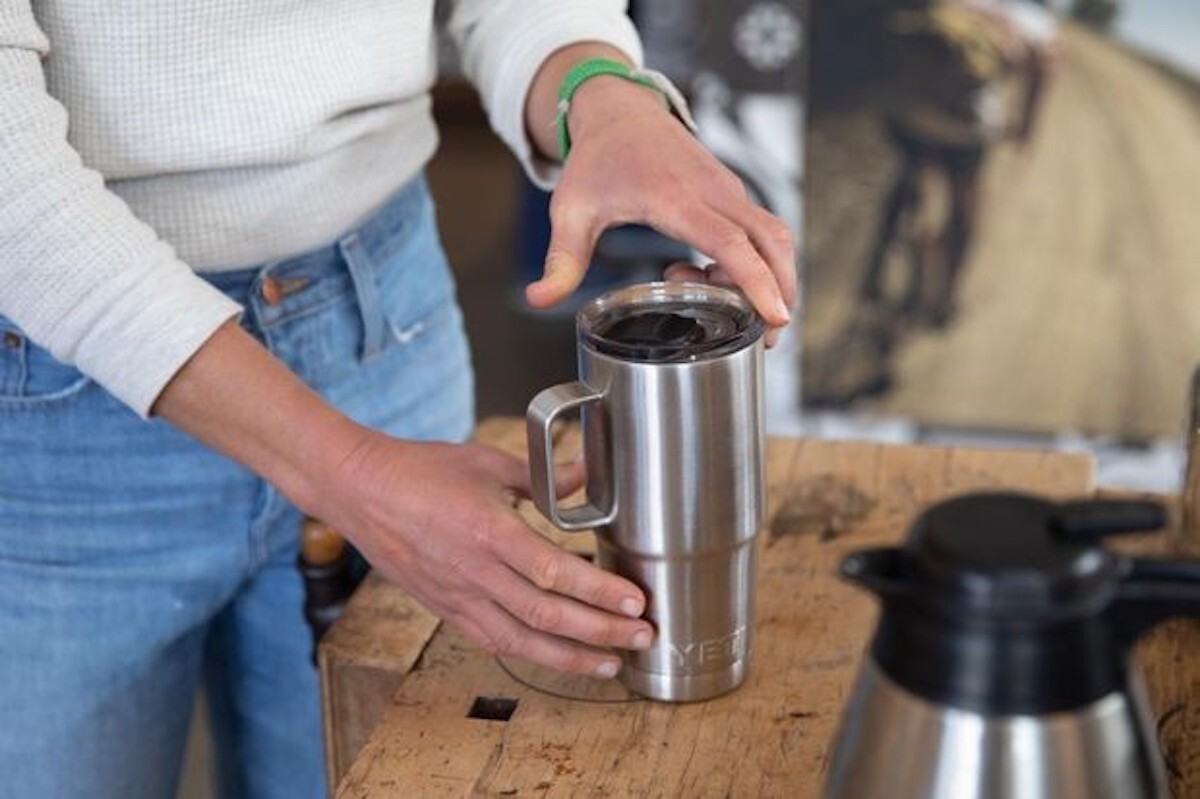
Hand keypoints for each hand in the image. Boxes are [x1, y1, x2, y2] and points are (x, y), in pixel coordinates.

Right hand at [318, 432, 654, 677]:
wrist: (359, 491)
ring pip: (522, 640)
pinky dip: (531, 653)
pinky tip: (559, 657)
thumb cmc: (421, 470)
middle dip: (601, 631)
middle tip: (642, 636)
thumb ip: (543, 475)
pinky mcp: (445, 609)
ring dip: (572, 657)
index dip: (598, 591)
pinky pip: (493, 641)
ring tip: (612, 663)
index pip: (553, 571)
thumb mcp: (488, 462)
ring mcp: (457, 597)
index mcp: (488, 531)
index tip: (635, 600)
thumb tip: (588, 473)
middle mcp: (474, 573)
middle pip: (547, 615)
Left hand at [526, 73, 797, 344]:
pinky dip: (754, 261)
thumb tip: (538, 299)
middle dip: (781, 290)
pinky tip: (711, 278)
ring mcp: (729, 191)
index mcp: (676, 199)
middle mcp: (713, 192)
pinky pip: (760, 231)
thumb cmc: (597, 161)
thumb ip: (561, 260)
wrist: (619, 112)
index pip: (731, 243)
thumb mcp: (571, 211)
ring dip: (767, 277)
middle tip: (768, 337)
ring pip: (773, 237)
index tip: (776, 316)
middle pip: (771, 242)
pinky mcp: (732, 194)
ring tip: (728, 309)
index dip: (757, 282)